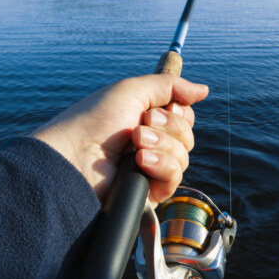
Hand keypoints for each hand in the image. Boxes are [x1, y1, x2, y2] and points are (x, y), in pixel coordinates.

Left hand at [32, 74, 208, 205]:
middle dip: (168, 126)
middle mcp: (151, 142)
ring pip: (184, 156)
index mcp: (147, 118)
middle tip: (140, 124)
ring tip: (134, 143)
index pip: (184, 116)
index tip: (157, 108)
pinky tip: (140, 162)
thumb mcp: (133, 90)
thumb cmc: (96, 120)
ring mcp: (150, 168)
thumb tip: (204, 90)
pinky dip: (162, 166)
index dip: (178, 111)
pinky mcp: (148, 191)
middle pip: (187, 134)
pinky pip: (174, 179)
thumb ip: (171, 86)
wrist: (74, 156)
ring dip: (161, 145)